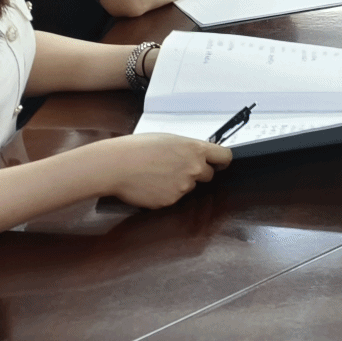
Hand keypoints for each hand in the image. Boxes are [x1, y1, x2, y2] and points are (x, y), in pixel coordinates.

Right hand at [89, 134, 230, 208]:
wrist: (117, 165)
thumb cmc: (138, 148)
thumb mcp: (169, 139)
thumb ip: (187, 149)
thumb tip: (196, 155)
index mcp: (196, 149)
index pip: (225, 157)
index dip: (221, 161)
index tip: (218, 163)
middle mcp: (194, 169)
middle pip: (208, 175)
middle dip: (197, 172)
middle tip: (177, 167)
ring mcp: (183, 187)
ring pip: (189, 186)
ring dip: (179, 183)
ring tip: (157, 174)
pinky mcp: (171, 201)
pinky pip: (173, 197)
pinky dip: (165, 193)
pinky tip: (151, 185)